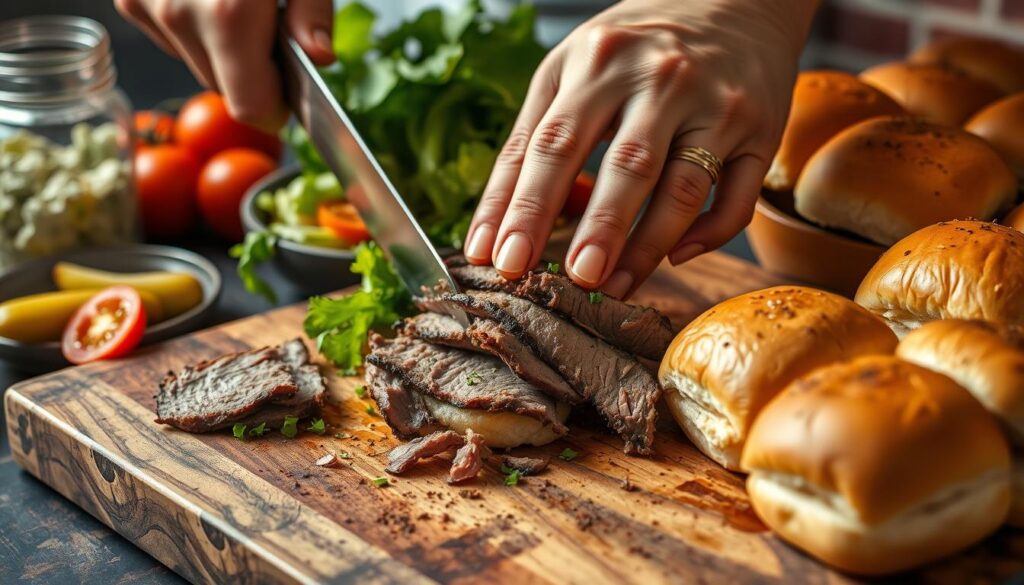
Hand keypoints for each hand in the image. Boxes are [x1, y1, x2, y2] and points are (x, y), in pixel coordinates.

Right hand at [115, 0, 335, 130]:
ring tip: (238, 4)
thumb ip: (313, 12)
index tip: (290, 91)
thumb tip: (320, 59)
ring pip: (197, 67)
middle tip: (269, 27)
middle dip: (252, 74)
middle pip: (225, 90)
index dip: (276, 109)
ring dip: (222, 52)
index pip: (251, 109)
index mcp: (229, 16)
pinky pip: (172, 40)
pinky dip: (193, 30)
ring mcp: (147, 6)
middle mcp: (179, 16)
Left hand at [463, 0, 816, 297]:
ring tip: (611, 287)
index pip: (552, 144)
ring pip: (682, 187)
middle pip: (624, 164)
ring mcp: (715, 104)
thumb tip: (499, 223)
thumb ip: (535, 136)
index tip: (497, 258)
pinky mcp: (760, 129)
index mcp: (600, 60)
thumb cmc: (636, 48)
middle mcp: (660, 78)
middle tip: (570, 280)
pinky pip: (736, 196)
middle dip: (595, 227)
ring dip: (645, 246)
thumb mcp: (572, 68)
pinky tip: (676, 256)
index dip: (521, 205)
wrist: (734, 0)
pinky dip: (707, 233)